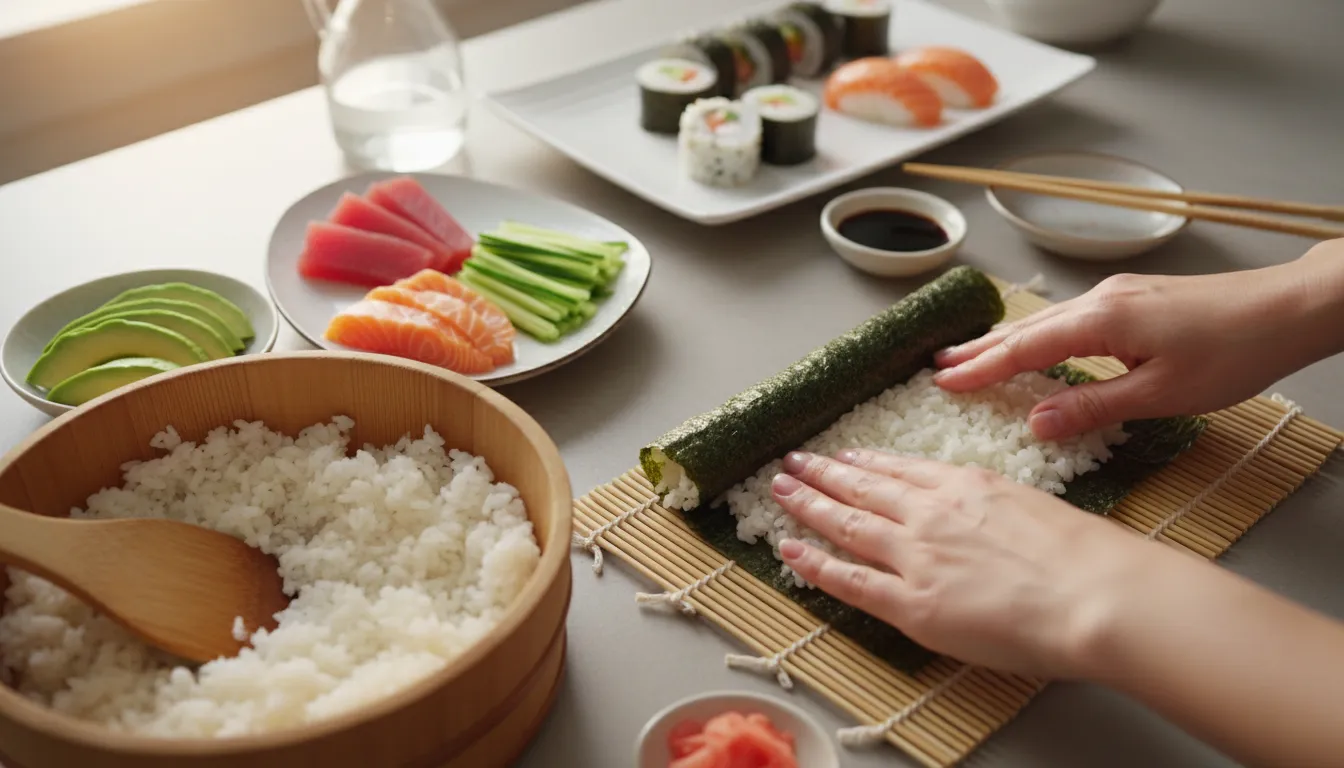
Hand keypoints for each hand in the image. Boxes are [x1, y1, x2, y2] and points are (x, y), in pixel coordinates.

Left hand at [772, 449, 1343, 767]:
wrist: (1094, 592)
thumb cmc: (1085, 557)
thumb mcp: (1035, 508)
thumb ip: (997, 508)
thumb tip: (985, 518)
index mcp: (966, 486)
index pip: (902, 470)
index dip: (867, 463)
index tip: (845, 456)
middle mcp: (931, 513)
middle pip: (863, 487)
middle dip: (823, 473)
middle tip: (793, 462)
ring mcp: (915, 555)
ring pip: (846, 523)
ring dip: (807, 504)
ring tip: (780, 490)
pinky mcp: (910, 601)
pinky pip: (848, 580)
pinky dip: (813, 564)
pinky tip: (789, 551)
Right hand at [932, 239, 1343, 440]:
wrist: (1290, 307)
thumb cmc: (1234, 352)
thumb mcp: (1162, 394)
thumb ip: (1094, 407)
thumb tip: (1036, 423)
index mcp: (1099, 322)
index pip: (1022, 350)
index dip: (980, 369)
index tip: (941, 383)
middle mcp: (1099, 301)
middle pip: (1025, 329)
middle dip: (979, 348)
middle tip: (937, 364)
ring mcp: (1117, 296)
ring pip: (1045, 321)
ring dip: (1005, 340)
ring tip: (970, 353)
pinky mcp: (1134, 300)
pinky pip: (1068, 319)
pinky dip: (1037, 335)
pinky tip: (1033, 345)